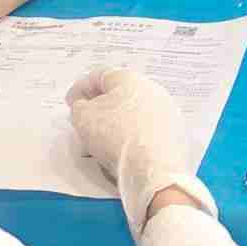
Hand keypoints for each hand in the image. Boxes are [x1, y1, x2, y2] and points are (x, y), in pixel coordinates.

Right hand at [67, 67, 204, 230]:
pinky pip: (147, 130)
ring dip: (116, 123)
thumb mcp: (83, 117)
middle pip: (119, 95)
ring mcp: (167, 112)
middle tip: (85, 121)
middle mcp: (152, 90)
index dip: (80, 88)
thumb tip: (85, 107)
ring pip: (134, 114)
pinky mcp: (175, 134)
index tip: (71, 103)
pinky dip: (133, 136)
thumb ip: (79, 107)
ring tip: (103, 142)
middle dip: (100, 107)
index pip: (100, 76)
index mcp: (129, 79)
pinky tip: (124, 150)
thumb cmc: (116, 136)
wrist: (152, 168)